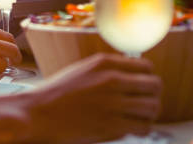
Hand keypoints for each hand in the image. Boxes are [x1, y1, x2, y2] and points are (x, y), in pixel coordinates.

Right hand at [23, 53, 161, 142]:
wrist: (37, 114)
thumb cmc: (55, 95)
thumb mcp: (82, 70)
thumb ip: (107, 71)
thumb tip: (132, 76)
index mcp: (103, 63)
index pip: (146, 66)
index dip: (147, 78)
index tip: (143, 86)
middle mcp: (111, 80)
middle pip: (155, 85)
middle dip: (152, 95)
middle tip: (144, 103)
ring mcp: (113, 103)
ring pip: (153, 107)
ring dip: (149, 113)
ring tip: (138, 117)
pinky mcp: (112, 125)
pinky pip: (144, 127)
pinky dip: (140, 128)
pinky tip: (130, 127)